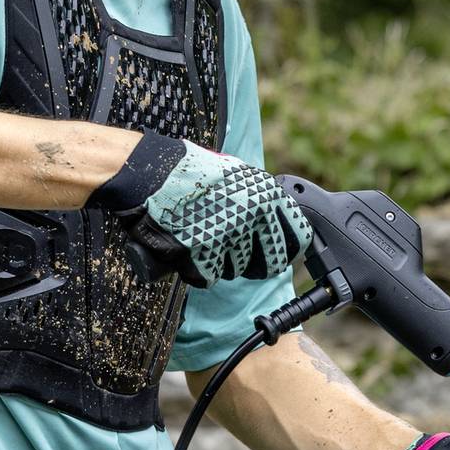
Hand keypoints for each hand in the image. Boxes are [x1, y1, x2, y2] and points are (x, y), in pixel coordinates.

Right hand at [90, 132, 312, 287]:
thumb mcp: (239, 177)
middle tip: (230, 249)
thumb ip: (263, 201)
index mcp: (268, 196)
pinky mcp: (203, 252)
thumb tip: (281, 224)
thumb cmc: (193, 174)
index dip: (284, 250)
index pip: (297, 239)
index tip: (277, 254)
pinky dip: (195, 268)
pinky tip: (186, 245)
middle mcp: (254, 215)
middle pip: (268, 265)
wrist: (152, 172)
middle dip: (251, 263)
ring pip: (235, 270)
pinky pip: (207, 276)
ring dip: (219, 262)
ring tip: (201, 234)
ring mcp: (229, 234)